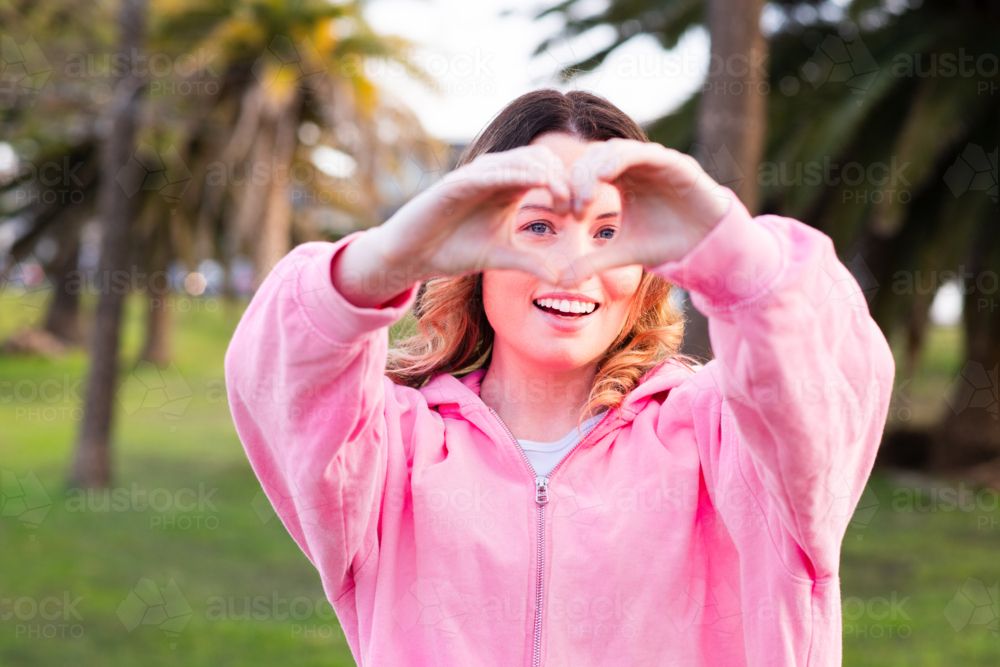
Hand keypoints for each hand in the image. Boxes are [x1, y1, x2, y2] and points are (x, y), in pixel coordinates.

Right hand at [376, 144, 572, 282]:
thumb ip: (532, 262)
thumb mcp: (502, 257)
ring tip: (562, 195)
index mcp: (509, 187)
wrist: (413, 255)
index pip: (548, 173)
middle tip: (576, 207)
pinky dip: (512, 173)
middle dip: (563, 179)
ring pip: (518, 160)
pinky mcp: (457, 183)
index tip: (582, 214)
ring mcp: (476, 176)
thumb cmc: (455, 249)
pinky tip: (532, 182)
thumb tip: (564, 279)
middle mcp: (495, 175)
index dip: (569, 189)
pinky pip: (489, 172)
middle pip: (540, 159)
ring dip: (544, 173)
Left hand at [559, 138, 732, 286]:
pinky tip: (606, 175)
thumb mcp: (624, 253)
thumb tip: (562, 281)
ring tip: (587, 195)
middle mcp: (634, 165)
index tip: (566, 214)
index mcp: (620, 180)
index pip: (587, 172)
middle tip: (576, 208)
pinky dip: (623, 159)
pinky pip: (645, 153)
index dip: (572, 189)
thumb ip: (593, 261)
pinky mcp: (674, 162)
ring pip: (616, 149)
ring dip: (596, 168)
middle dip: (580, 180)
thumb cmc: (667, 243)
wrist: (706, 246)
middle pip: (595, 158)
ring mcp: (654, 161)